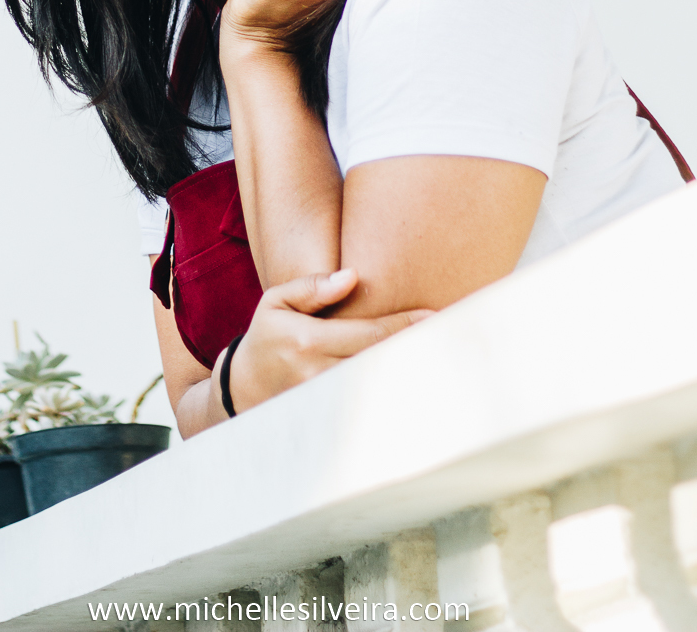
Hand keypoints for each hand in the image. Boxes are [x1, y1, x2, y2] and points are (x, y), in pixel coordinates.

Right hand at [225, 268, 432, 412]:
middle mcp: (317, 374)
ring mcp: (323, 401)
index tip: (434, 316)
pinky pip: (365, 404)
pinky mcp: (326, 419)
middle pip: (379, 361)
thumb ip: (312, 287)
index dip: (405, 324)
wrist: (242, 389)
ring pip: (376, 385)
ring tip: (442, 359)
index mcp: (307, 341)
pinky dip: (390, 395)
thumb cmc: (266, 338)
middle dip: (414, 348)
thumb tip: (352, 278)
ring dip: (406, 372)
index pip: (370, 333)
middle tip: (453, 335)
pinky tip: (414, 385)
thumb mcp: (276, 302)